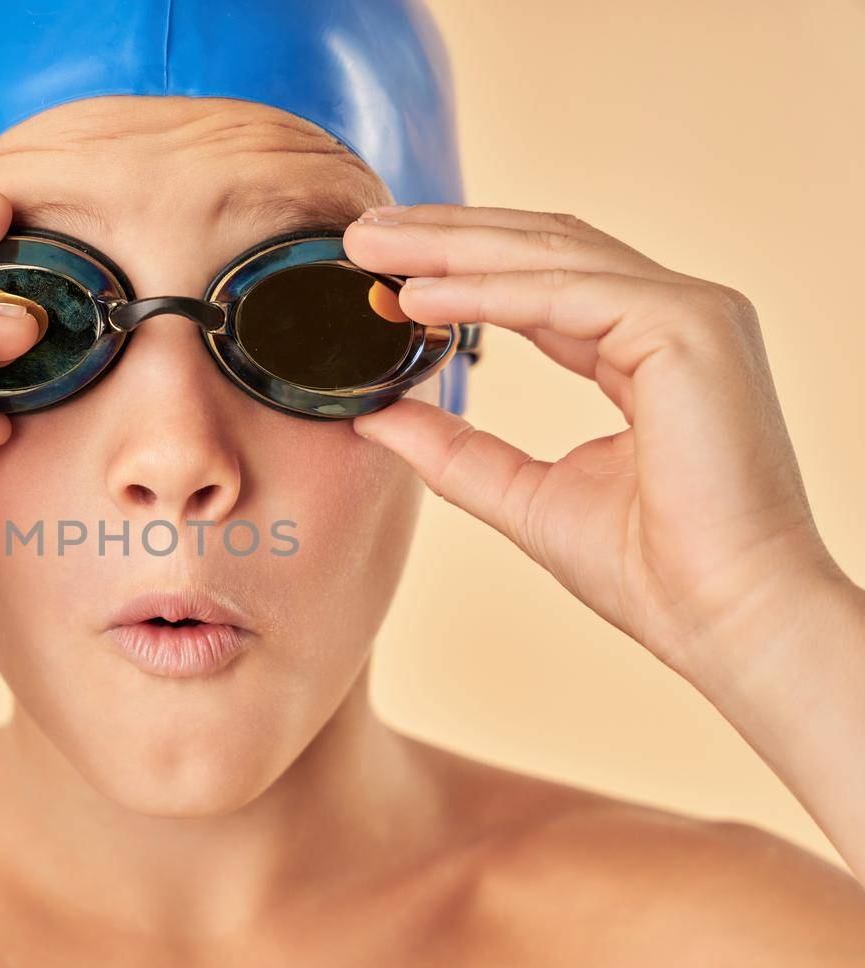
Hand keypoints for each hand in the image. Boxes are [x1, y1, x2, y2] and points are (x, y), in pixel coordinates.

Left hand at [341, 203, 846, 682]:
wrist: (723, 618)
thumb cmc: (648, 570)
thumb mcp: (521, 493)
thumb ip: (453, 449)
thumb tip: (373, 415)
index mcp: (646, 348)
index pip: (540, 281)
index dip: (457, 269)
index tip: (379, 268)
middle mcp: (673, 316)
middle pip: (541, 250)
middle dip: (443, 236)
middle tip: (359, 233)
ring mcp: (690, 314)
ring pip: (550, 256)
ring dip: (451, 247)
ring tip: (370, 248)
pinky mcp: (688, 327)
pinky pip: (564, 293)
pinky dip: (484, 292)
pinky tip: (419, 296)